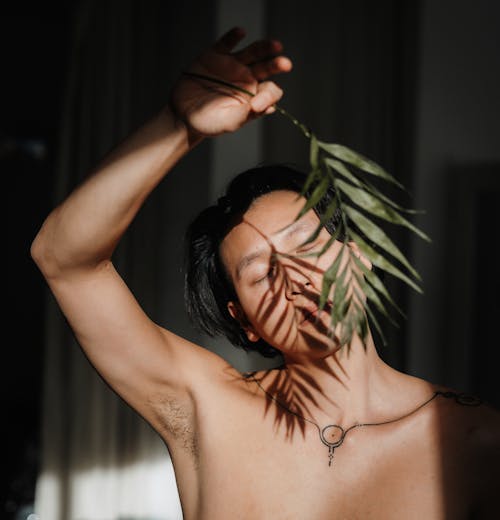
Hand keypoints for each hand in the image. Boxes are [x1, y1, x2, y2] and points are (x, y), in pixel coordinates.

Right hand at [170, 27, 291, 137]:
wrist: (185, 115)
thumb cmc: (210, 123)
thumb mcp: (229, 122)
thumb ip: (247, 115)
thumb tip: (269, 108)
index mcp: (254, 96)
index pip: (270, 91)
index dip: (269, 95)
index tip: (257, 105)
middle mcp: (247, 78)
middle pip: (266, 68)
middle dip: (276, 65)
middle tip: (285, 64)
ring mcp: (232, 65)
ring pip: (253, 52)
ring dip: (264, 47)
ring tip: (275, 46)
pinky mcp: (216, 55)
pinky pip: (227, 42)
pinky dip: (234, 36)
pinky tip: (241, 33)